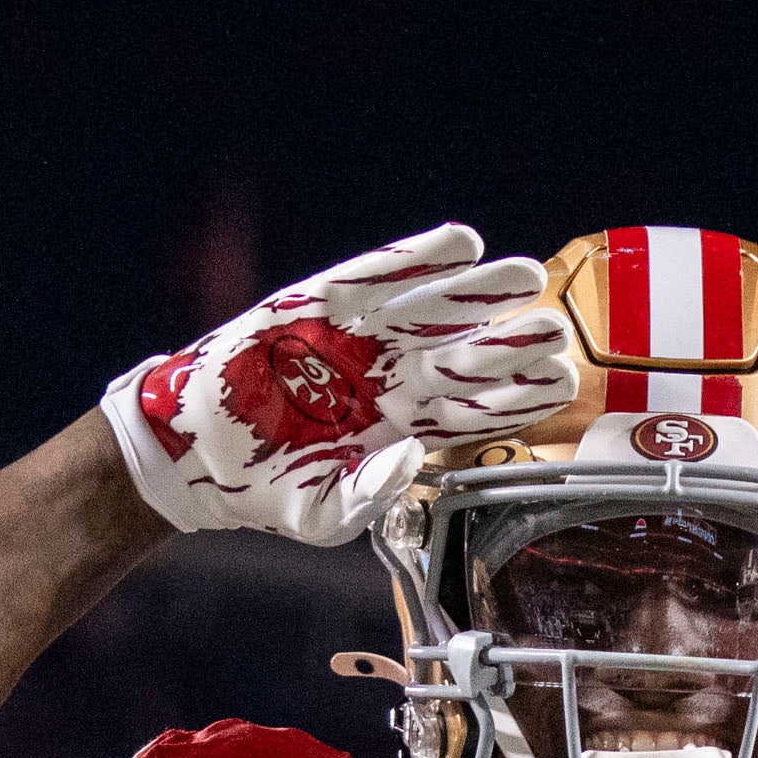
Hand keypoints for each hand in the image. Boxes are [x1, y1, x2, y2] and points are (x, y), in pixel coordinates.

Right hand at [98, 225, 574, 546]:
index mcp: (405, 428)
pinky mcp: (323, 300)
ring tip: (524, 277)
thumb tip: (408, 457)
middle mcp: (394, 377)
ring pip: (436, 308)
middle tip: (554, 331)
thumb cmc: (266, 486)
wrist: (197, 449)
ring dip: (480, 292)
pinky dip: (418, 258)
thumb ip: (369, 495)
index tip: (561, 384)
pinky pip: (380, 274)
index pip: (475, 412)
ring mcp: (363, 336)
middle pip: (468, 357)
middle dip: (512, 344)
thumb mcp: (320, 513)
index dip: (518, 397)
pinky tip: (461, 243)